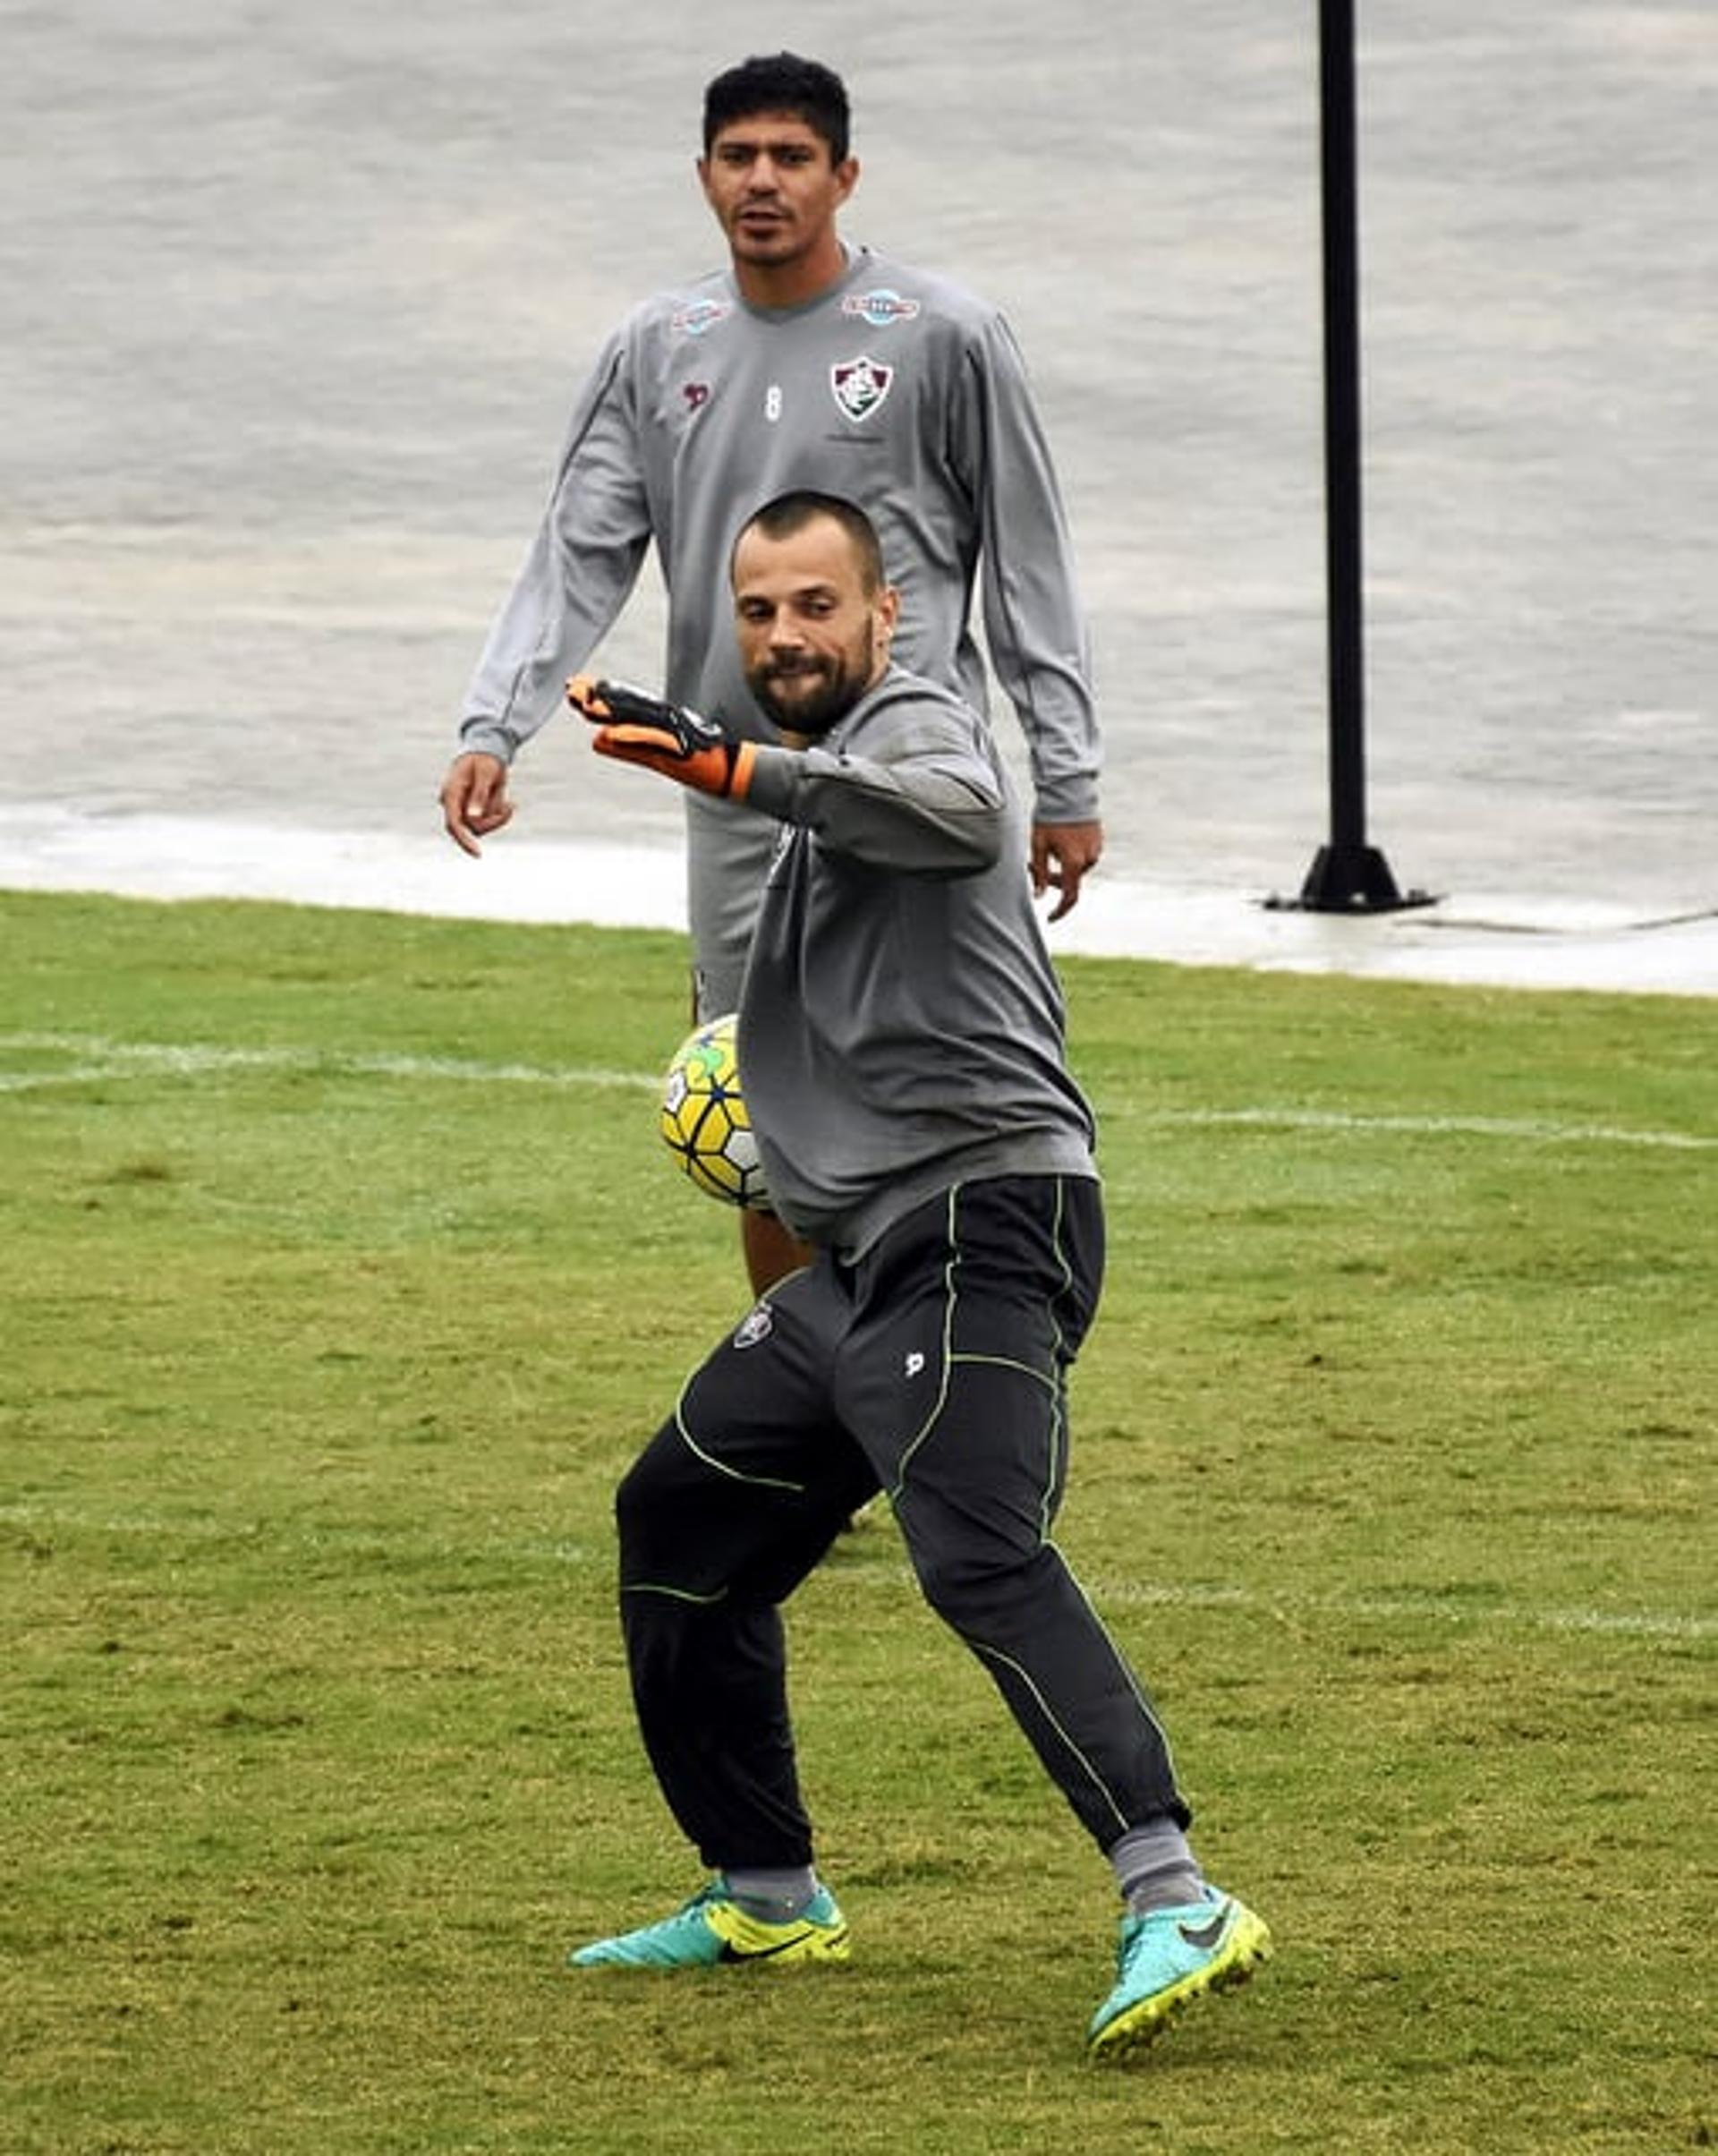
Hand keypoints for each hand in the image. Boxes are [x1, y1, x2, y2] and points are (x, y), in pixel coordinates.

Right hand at [441, 751, 513, 856]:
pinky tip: (508, 803)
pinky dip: (500, 817)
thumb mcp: (486, 773)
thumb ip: (479, 795)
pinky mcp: (473, 813)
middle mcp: (453, 804)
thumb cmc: (485, 760)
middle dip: (491, 822)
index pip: (453, 823)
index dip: (464, 840)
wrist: (488, 755)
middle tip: (510, 807)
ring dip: (497, 818)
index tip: (478, 854)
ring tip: (509, 802)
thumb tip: (472, 818)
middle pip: (470, 828)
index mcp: (451, 793)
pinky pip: (487, 824)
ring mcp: (463, 810)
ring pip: (480, 828)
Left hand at [568, 676, 755, 801]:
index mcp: (650, 723)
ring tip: (585, 706)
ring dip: (610, 713)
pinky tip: (611, 733)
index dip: (595, 695)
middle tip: (571, 687)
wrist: (725, 771)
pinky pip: (652, 740)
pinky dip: (631, 737)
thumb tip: (596, 739)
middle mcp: (658, 722)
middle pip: (623, 706)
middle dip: (596, 697)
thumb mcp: (652, 755)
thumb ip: (626, 747)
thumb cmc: (691, 761)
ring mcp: (670, 731)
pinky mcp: (679, 744)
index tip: (572, 685)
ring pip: (635, 719)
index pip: (617, 705)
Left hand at [1030, 819, 1103, 920]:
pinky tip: (1060, 839)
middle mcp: (1088, 859)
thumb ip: (1040, 873)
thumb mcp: (1038, 846)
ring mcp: (1095, 849)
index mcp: (1074, 862)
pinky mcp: (1098, 840)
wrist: (1069, 792)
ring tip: (1047, 846)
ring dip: (1061, 865)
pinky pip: (1083, 856)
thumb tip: (1039, 895)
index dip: (1060, 911)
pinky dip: (1070, 855)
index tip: (1050, 918)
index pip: (1069, 896)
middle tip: (1033, 867)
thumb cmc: (1050, 817)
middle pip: (1071, 881)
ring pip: (1076, 868)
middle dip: (1053, 880)